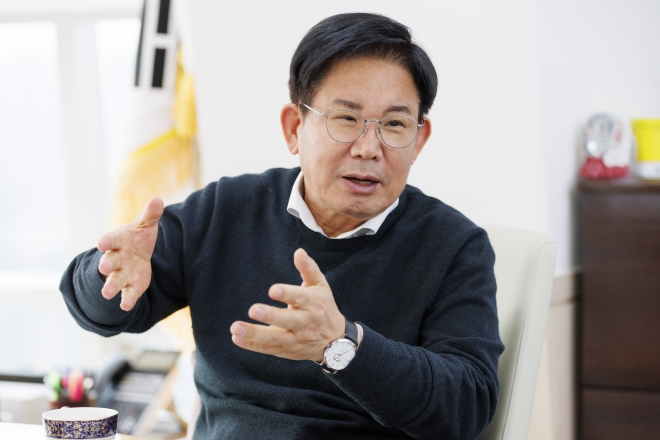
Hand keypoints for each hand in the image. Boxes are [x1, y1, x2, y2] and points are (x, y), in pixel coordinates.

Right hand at [97, 197, 163, 310]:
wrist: (138, 253)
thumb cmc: (139, 237)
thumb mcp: (146, 224)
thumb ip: (151, 214)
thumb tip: (158, 200)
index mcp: (118, 241)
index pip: (110, 239)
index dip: (106, 240)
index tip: (101, 242)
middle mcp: (116, 258)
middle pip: (109, 262)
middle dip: (106, 265)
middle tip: (103, 268)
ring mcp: (122, 273)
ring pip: (115, 280)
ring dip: (111, 286)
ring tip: (107, 293)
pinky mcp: (131, 285)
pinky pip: (129, 293)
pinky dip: (127, 299)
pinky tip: (125, 306)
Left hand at [230, 248, 345, 361]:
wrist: (334, 340)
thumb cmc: (323, 306)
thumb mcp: (320, 286)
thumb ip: (308, 269)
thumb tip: (299, 252)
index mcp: (313, 303)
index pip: (300, 298)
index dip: (287, 294)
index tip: (272, 290)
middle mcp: (305, 323)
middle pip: (288, 320)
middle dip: (271, 316)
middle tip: (253, 310)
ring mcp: (295, 339)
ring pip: (275, 338)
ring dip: (255, 334)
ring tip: (236, 328)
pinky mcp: (286, 350)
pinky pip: (268, 349)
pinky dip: (252, 345)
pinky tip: (236, 338)